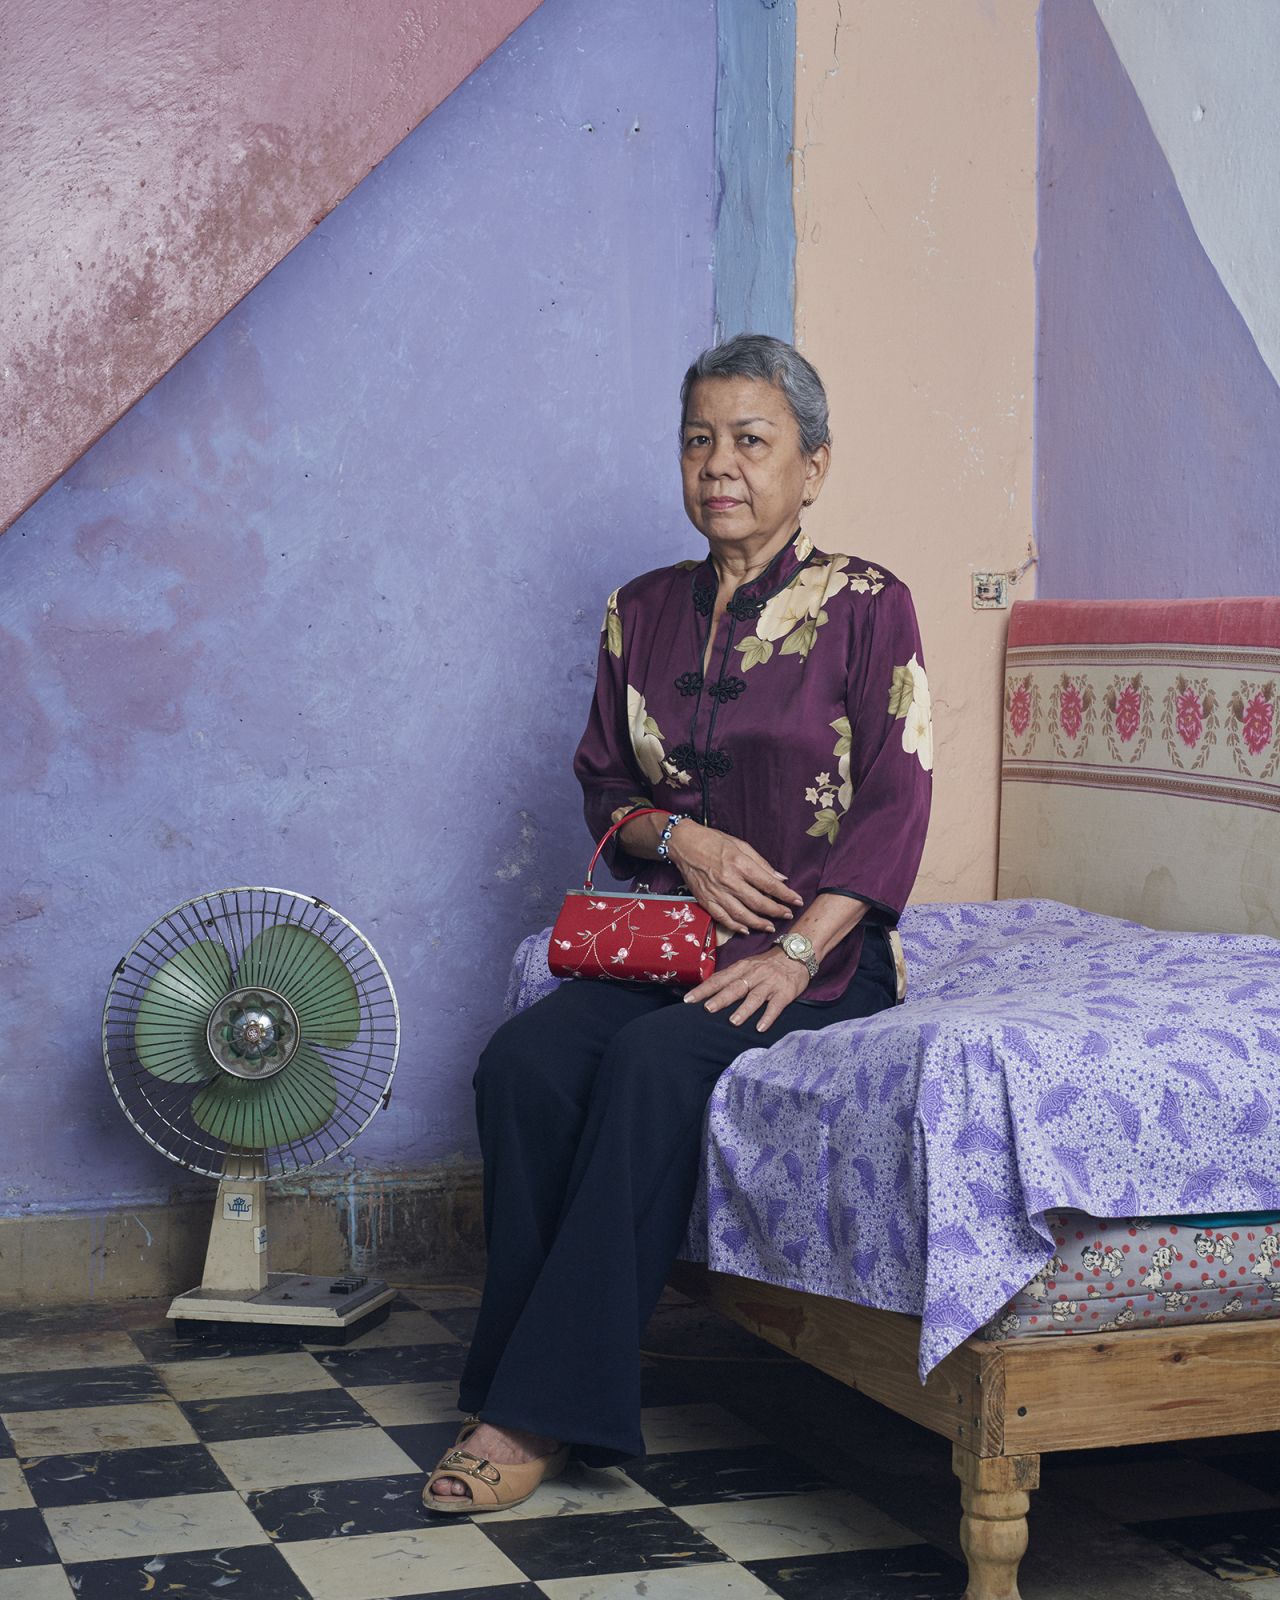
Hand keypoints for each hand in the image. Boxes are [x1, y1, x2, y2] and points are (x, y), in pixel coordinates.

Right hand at [667, 822, 803, 934]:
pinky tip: (746, 929)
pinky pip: (722, 918)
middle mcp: (728, 880)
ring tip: (770, 927)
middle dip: (775, 911)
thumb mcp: (741, 845)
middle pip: (757, 902)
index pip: (768, 884)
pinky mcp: (705, 899)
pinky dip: (735, 926)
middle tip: (787, 915)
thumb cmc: (713, 841)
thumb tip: (780, 878)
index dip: (785, 894)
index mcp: (739, 864)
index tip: (797, 900)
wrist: (683, 844)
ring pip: (741, 914)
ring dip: (758, 923)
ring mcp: (715, 892)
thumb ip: (761, 863)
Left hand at [684, 948, 809, 1031]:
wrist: (796, 953)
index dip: (704, 989)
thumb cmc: (766, 964)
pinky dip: (768, 1016)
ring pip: (755, 997)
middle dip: (721, 998)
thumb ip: (730, 977)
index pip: (719, 979)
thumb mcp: (746, 965)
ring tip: (733, 1021)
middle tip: (707, 1009)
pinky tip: (760, 1027)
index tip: (688, 999)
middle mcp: (754, 975)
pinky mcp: (785, 992)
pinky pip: (776, 1006)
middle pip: (735, 987)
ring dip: (744, 1009)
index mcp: (741, 968)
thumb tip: (707, 990)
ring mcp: (770, 983)